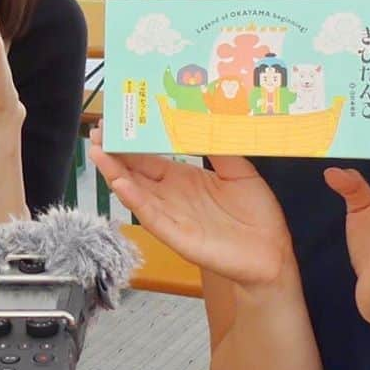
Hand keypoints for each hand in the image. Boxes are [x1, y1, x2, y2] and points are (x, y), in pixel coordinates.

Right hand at [88, 129, 292, 288]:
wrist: (271, 252)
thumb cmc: (256, 215)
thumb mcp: (239, 171)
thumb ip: (219, 147)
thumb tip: (206, 117)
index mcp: (184, 178)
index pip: (150, 156)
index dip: (132, 141)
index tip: (117, 122)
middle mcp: (172, 195)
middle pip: (135, 172)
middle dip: (114, 152)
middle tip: (97, 132)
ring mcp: (172, 216)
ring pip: (136, 192)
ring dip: (115, 173)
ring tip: (99, 152)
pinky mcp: (178, 236)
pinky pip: (152, 217)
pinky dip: (135, 201)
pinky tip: (121, 185)